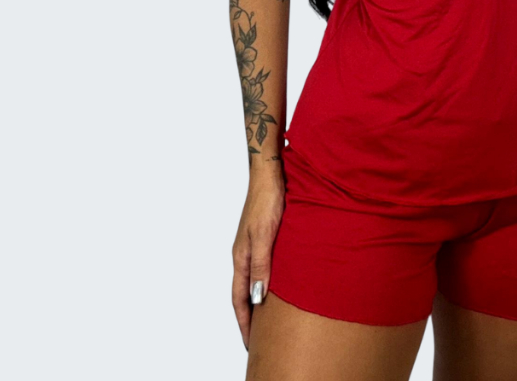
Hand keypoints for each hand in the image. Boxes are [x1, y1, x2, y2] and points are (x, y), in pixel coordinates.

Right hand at [232, 171, 284, 351]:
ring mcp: (251, 244)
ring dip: (256, 301)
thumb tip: (258, 299)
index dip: (245, 323)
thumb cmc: (268, 199)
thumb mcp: (265, 235)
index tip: (250, 345)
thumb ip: (261, 266)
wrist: (269, 171)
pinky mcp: (262, 235)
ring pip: (252, 280)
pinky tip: (277, 285)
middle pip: (243, 293)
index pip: (239, 299)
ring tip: (266, 320)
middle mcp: (243, 253)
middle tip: (257, 340)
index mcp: (241, 257)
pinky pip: (261, 266)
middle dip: (248, 317)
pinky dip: (265, 282)